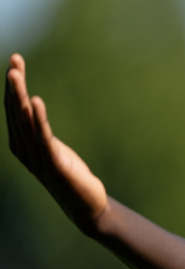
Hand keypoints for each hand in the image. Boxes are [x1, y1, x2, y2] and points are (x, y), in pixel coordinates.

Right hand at [5, 53, 108, 230]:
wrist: (86, 206)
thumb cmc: (70, 177)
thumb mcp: (52, 149)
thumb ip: (39, 131)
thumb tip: (32, 107)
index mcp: (21, 144)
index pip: (13, 110)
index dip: (13, 87)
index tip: (15, 62)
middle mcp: (23, 150)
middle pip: (15, 112)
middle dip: (13, 86)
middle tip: (14, 61)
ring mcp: (37, 158)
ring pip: (24, 122)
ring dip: (19, 96)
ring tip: (15, 74)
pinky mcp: (54, 164)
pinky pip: (43, 137)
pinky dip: (39, 118)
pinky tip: (36, 101)